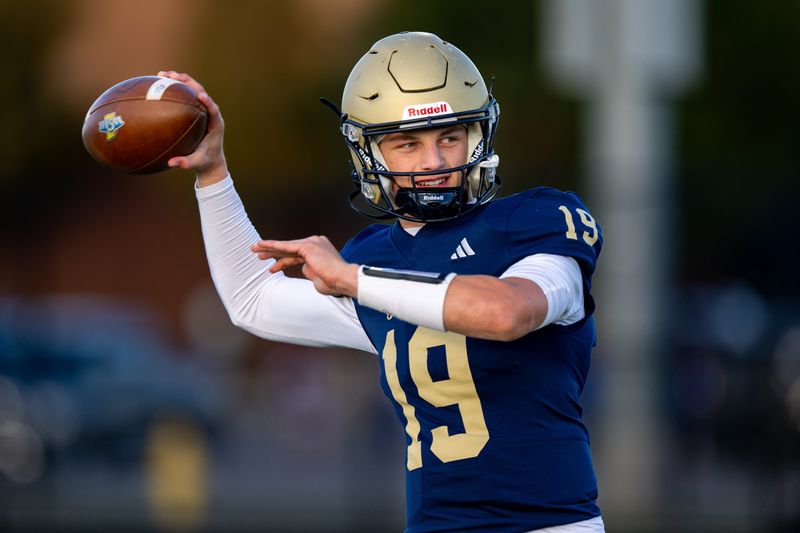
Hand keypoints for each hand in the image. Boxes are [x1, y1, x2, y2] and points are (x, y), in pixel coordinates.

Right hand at [157, 71, 227, 185]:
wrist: (211, 159)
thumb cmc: (205, 161)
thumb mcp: (196, 163)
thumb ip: (185, 163)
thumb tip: (171, 164)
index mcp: (215, 125)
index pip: (213, 110)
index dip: (208, 102)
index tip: (200, 95)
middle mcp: (210, 114)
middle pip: (201, 93)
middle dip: (188, 83)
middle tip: (172, 76)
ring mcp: (203, 110)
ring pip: (192, 90)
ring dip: (179, 81)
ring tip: (162, 75)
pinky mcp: (196, 110)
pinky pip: (186, 96)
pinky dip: (174, 89)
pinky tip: (159, 84)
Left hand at [251, 236, 358, 296]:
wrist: (343, 279)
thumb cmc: (334, 282)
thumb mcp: (318, 278)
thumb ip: (310, 271)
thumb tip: (303, 268)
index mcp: (319, 249)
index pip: (297, 254)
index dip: (283, 260)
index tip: (273, 266)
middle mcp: (316, 242)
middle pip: (289, 247)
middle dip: (273, 250)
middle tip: (259, 252)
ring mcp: (312, 242)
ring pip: (286, 246)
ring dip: (269, 247)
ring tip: (255, 249)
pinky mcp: (307, 246)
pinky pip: (286, 247)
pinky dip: (274, 246)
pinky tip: (263, 246)